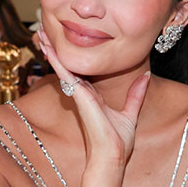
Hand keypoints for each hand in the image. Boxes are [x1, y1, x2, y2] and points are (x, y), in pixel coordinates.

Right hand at [38, 28, 148, 166]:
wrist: (112, 155)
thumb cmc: (118, 142)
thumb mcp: (130, 113)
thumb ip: (136, 95)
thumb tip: (146, 77)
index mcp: (94, 97)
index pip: (82, 73)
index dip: (76, 57)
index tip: (70, 42)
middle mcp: (84, 94)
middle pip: (69, 66)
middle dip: (59, 49)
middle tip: (47, 31)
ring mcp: (79, 95)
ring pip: (63, 67)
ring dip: (52, 49)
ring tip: (41, 32)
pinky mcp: (79, 96)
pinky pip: (64, 74)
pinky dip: (56, 59)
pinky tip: (48, 46)